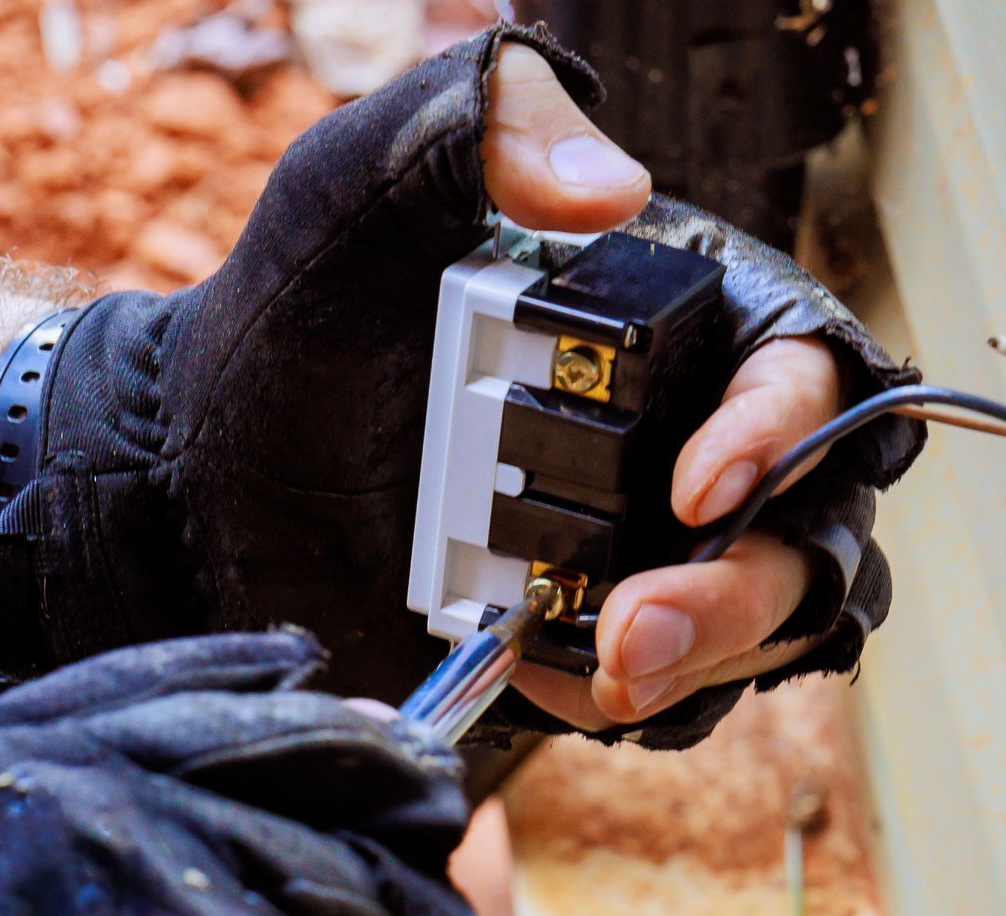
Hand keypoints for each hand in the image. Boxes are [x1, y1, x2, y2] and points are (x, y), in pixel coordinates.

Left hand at [0, 23, 918, 751]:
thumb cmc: (294, 311)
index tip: (698, 482)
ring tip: (603, 666)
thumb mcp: (361, 184)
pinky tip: (527, 667)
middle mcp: (678, 435)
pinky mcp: (585, 636)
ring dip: (698, 657)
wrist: (200, 464)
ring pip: (754, 624)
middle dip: (741, 589)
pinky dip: (614, 697)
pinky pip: (659, 694)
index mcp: (671, 320)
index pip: (805, 370)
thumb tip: (610, 185)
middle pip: (803, 523)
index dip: (784, 430)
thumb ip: (476, 128)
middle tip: (636, 623)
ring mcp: (636, 546)